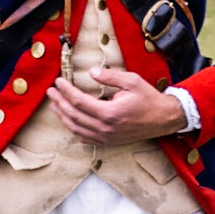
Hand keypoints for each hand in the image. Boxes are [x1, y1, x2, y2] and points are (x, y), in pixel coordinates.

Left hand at [48, 66, 184, 147]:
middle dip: (59, 102)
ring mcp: (106, 137)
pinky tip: (69, 121)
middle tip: (51, 91)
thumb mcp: (131, 81)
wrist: (163, 119)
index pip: (79, 101)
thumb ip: (109, 77)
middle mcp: (105, 128)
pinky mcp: (108, 142)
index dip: (66, 90)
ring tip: (55, 105)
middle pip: (73, 116)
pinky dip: (73, 130)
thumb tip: (90, 72)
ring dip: (63, 117)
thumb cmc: (148, 99)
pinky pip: (85, 139)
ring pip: (76, 129)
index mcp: (109, 112)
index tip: (58, 81)